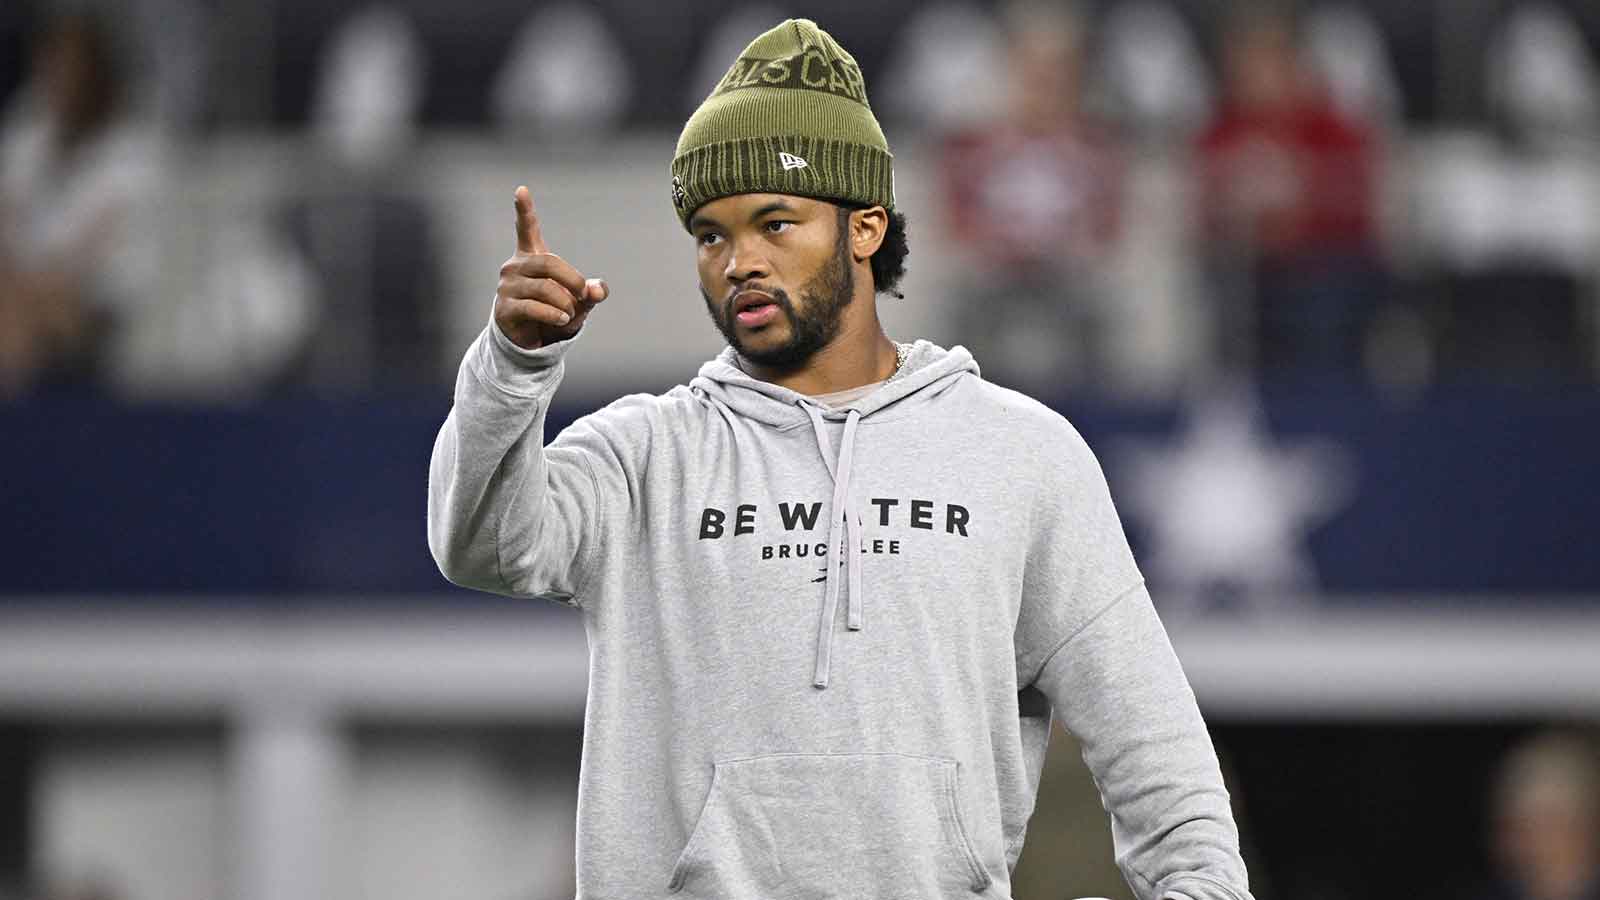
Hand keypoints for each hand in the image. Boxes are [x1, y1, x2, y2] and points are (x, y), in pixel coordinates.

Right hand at [494, 185, 608, 349]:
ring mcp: (507, 287)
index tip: (521, 190)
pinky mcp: (505, 309)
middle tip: (584, 295)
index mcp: (532, 257)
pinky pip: (534, 307)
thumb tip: (597, 290)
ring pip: (544, 288)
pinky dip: (554, 314)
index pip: (527, 229)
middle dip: (572, 280)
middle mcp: (516, 267)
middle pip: (549, 263)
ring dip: (565, 303)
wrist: (533, 341)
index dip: (524, 210)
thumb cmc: (556, 312)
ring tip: (569, 314)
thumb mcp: (580, 301)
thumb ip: (592, 292)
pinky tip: (561, 319)